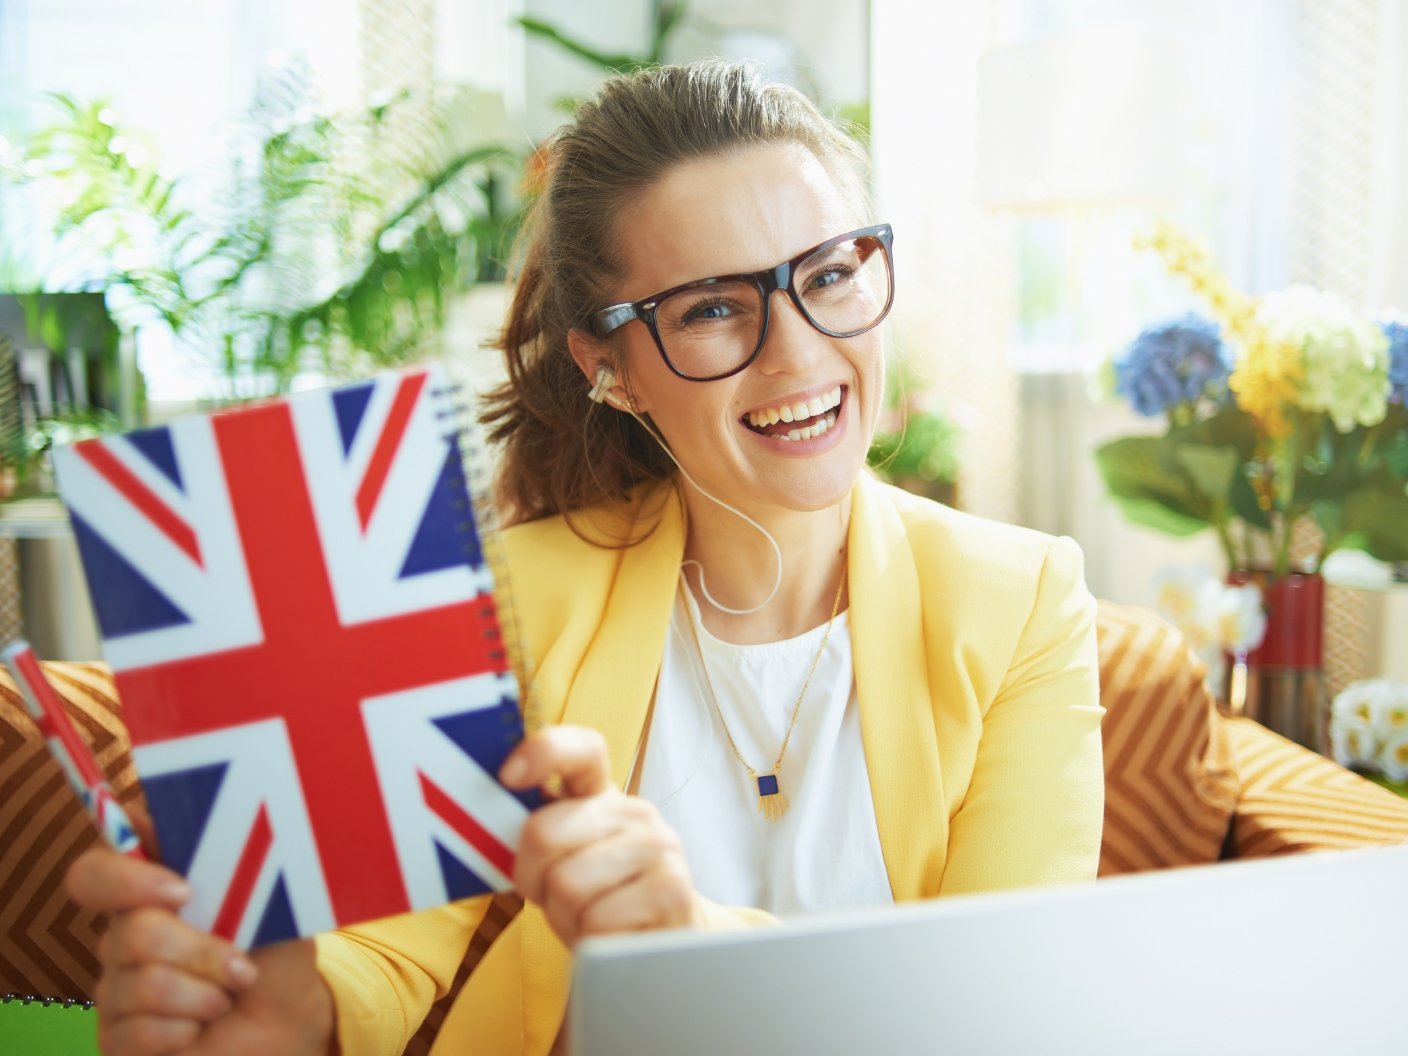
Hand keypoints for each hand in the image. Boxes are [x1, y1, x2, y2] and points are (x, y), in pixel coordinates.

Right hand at [66, 846, 333, 1054]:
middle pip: (131, 932)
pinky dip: (186, 1031)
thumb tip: (243, 835)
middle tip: (241, 966)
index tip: (183, 893)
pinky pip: (138, 1033)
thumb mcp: (278, 910)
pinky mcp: (116, 1038)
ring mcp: (115, 990)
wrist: (284, 1025)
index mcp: (153, 895)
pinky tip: (200, 1027)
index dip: (127, 879)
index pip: (97, 874)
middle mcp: (123, 938)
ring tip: (226, 998)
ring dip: (205, 996)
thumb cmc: (275, 959)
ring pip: (144, 985)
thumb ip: (254, 872)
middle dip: (201, 952)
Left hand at [500, 725, 701, 947]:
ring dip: (565, 917)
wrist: (656, 953)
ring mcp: (658, 847)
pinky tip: (608, 938)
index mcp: (603, 798)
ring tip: (587, 920)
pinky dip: (590, 940)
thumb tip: (483, 820)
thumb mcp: (560, 864)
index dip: (543, 752)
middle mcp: (635, 813)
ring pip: (567, 883)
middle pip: (545, 832)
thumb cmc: (595, 905)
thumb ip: (535, 836)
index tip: (508, 776)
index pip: (581, 750)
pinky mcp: (671, 890)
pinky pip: (597, 920)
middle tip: (554, 898)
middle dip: (534, 879)